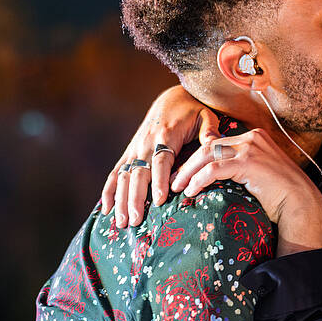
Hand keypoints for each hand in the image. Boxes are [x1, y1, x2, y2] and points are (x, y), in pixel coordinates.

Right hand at [100, 85, 211, 227]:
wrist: (172, 98)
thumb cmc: (193, 111)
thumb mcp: (206, 116)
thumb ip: (210, 131)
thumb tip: (215, 144)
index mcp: (165, 136)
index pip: (161, 162)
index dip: (159, 181)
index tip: (159, 200)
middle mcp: (146, 144)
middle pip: (137, 174)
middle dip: (135, 198)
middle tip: (136, 220)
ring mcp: (135, 149)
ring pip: (123, 176)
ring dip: (121, 200)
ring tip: (122, 222)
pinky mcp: (130, 152)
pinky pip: (115, 172)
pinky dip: (109, 190)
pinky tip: (106, 209)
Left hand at [171, 124, 321, 254]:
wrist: (301, 204)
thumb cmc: (281, 196)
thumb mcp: (258, 175)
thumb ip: (240, 169)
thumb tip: (215, 178)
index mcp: (254, 137)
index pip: (216, 143)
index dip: (196, 159)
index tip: (183, 173)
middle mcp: (252, 138)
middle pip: (208, 146)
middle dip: (187, 164)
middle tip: (173, 181)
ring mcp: (250, 148)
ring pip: (207, 155)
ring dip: (188, 172)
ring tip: (177, 188)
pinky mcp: (248, 162)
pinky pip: (214, 169)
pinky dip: (198, 180)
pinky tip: (191, 191)